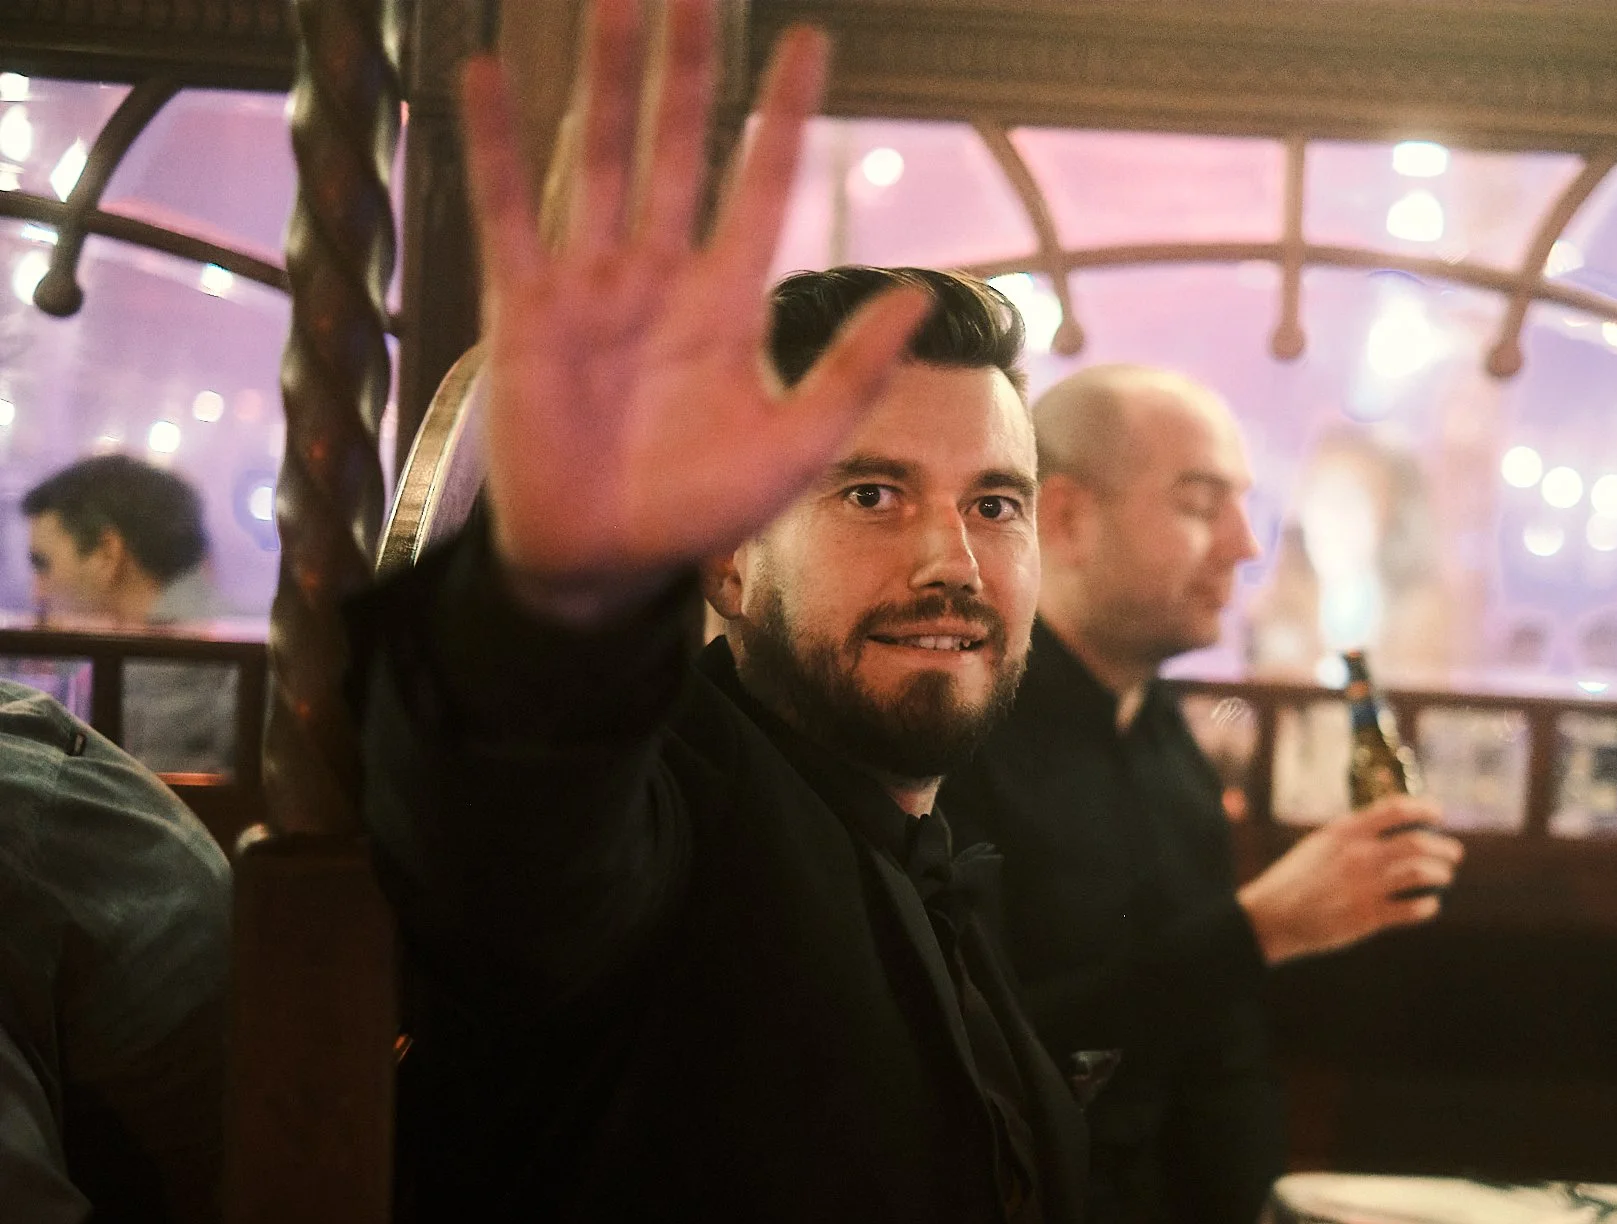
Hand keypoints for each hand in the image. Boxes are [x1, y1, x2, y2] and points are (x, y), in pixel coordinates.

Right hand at [460, 0, 930, 624]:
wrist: (605, 563)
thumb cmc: (700, 509)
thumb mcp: (797, 446)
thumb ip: (852, 371)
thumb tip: (920, 298)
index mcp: (729, 301)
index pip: (762, 183)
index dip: (784, 114)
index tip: (812, 41)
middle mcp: (661, 274)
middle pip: (680, 145)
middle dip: (691, 65)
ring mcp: (591, 284)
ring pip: (603, 158)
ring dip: (607, 80)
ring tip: (615, 1)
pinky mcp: (525, 309)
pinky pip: (508, 213)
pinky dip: (496, 145)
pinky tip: (486, 73)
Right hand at [1237, 794, 1464, 964]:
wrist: (1272, 917)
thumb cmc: (1294, 879)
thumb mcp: (1318, 844)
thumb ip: (1351, 835)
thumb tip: (1384, 827)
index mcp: (1346, 832)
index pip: (1396, 809)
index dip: (1424, 809)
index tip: (1438, 814)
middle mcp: (1359, 855)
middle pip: (1417, 842)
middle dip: (1444, 847)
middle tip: (1454, 852)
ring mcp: (1365, 887)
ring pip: (1422, 872)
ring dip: (1441, 873)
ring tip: (1445, 876)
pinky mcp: (1368, 917)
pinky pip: (1412, 909)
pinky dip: (1428, 906)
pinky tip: (1429, 905)